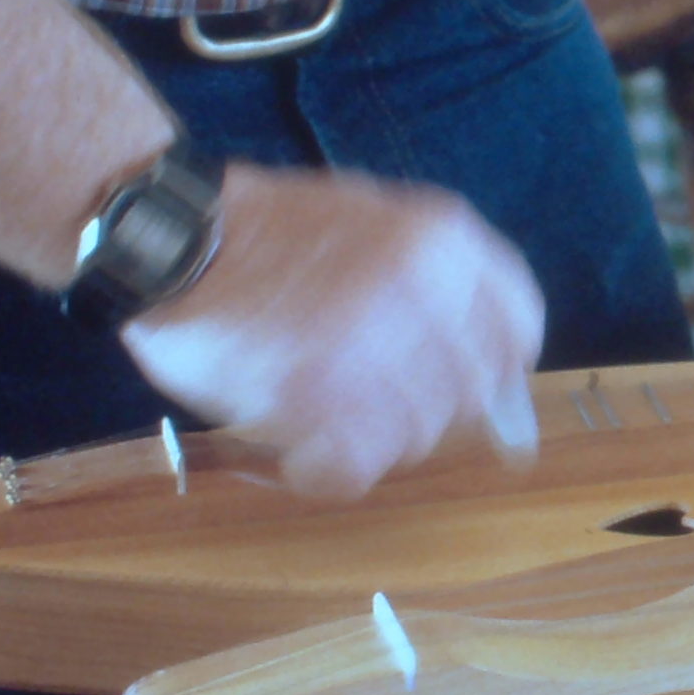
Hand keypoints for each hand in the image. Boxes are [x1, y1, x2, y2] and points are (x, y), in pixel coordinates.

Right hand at [120, 165, 544, 497]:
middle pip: (469, 394)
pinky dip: (330, 470)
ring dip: (373, 439)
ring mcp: (370, 339)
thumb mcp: (382, 224)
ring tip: (323, 412)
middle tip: (368, 400)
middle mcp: (422, 284)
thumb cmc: (280, 234)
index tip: (462, 386)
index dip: (496, 370)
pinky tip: (302, 451)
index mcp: (446, 238)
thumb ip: (446, 288)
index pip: (517, 331)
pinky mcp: (314, 391)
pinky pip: (357, 466)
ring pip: (417, 434)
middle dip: (425, 409)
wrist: (176, 235)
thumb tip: (502, 381)